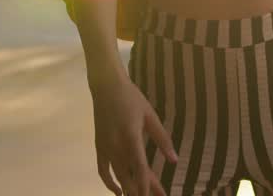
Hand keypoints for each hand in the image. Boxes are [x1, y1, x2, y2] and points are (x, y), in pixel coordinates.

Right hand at [91, 77, 177, 194]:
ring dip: (128, 189)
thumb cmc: (132, 98)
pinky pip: (102, 169)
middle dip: (142, 190)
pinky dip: (109, 182)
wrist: (106, 86)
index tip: (156, 195)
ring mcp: (105, 147)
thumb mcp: (150, 116)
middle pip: (130, 175)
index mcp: (131, 137)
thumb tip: (174, 159)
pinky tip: (118, 191)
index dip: (147, 184)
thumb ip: (162, 139)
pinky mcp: (98, 146)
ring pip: (117, 175)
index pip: (140, 167)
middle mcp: (116, 146)